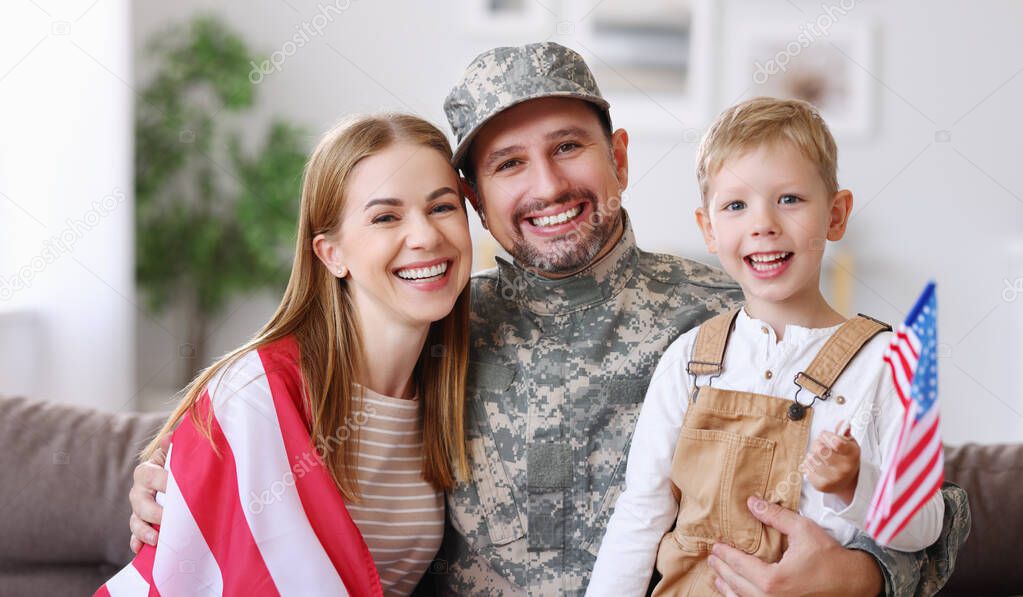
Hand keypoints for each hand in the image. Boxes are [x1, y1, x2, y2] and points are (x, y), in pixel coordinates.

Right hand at [128, 435, 169, 553]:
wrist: (172, 477)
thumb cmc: (177, 464)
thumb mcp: (176, 453)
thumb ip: (175, 446)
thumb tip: (170, 437)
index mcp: (147, 471)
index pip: (151, 476)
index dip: (164, 482)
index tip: (179, 488)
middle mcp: (139, 491)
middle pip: (140, 502)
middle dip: (154, 512)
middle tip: (168, 518)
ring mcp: (138, 509)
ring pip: (136, 520)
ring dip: (144, 531)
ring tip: (156, 539)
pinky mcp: (141, 523)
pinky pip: (135, 535)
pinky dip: (137, 543)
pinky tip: (140, 550)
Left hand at [709, 496, 882, 596]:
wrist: (853, 582)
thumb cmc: (830, 557)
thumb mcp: (803, 530)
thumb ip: (775, 516)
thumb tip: (752, 502)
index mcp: (773, 580)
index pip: (740, 565)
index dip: (726, 555)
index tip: (716, 547)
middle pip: (737, 584)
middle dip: (722, 570)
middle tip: (713, 559)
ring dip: (729, 588)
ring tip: (718, 577)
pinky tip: (738, 592)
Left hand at [801, 420, 859, 503]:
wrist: (847, 482)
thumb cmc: (846, 458)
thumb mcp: (849, 444)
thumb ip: (844, 432)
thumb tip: (844, 423)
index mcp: (852, 455)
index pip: (836, 442)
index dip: (826, 435)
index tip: (826, 437)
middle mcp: (844, 469)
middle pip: (819, 449)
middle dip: (817, 443)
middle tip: (822, 446)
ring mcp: (833, 479)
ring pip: (810, 458)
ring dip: (812, 454)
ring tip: (820, 457)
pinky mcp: (821, 486)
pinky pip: (806, 467)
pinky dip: (808, 464)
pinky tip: (817, 466)